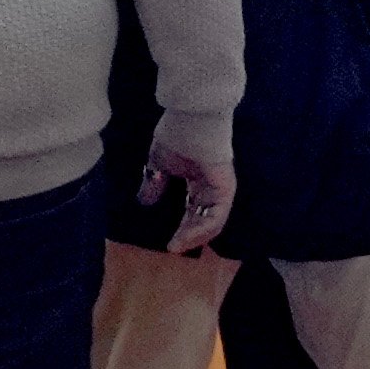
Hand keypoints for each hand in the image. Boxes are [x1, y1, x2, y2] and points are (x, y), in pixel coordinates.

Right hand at [148, 131, 239, 255]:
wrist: (188, 119)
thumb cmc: (175, 136)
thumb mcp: (158, 165)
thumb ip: (154, 184)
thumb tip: (144, 201)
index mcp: (198, 182)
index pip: (193, 212)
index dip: (182, 229)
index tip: (168, 244)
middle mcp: (211, 188)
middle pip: (203, 219)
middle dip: (188, 236)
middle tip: (172, 249)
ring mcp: (220, 188)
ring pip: (211, 222)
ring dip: (194, 237)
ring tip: (177, 247)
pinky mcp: (224, 188)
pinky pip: (216, 215)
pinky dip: (202, 229)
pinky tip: (186, 238)